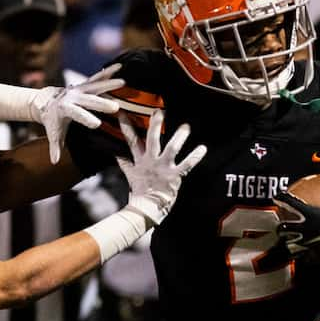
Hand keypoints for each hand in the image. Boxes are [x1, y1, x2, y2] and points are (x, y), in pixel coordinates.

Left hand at [31, 64, 124, 163]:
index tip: (97, 124)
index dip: (86, 118)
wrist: (47, 102)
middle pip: (89, 100)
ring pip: (96, 86)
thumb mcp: (53, 134)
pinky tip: (120, 67)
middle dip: (102, 104)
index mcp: (65, 109)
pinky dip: (108, 72)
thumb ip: (55, 147)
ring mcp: (79, 89)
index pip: (76, 114)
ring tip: (124, 83)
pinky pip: (97, 77)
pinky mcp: (85, 84)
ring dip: (110, 84)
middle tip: (115, 107)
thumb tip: (54, 162)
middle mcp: (73, 96)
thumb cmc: (53, 120)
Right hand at [117, 110, 206, 224]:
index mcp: (140, 160)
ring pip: (172, 148)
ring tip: (185, 127)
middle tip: (159, 111)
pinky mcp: (174, 176)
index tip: (123, 113)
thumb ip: (125, 163)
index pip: (131, 140)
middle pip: (152, 139)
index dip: (126, 126)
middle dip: (155, 124)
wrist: (146, 208)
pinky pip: (187, 164)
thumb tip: (117, 154)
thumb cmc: (140, 192)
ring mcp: (163, 168)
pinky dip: (195, 156)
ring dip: (179, 137)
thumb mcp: (130, 175)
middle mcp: (151, 161)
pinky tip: (203, 148)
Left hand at [273, 173, 319, 267]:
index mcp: (310, 214)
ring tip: (290, 238)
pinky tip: (305, 252)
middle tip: (283, 222)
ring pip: (288, 244)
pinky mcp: (314, 256)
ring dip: (288, 241)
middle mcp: (305, 229)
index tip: (278, 196)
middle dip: (281, 225)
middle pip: (282, 228)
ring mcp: (308, 244)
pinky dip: (302, 254)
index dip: (281, 198)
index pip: (289, 203)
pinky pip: (302, 256)